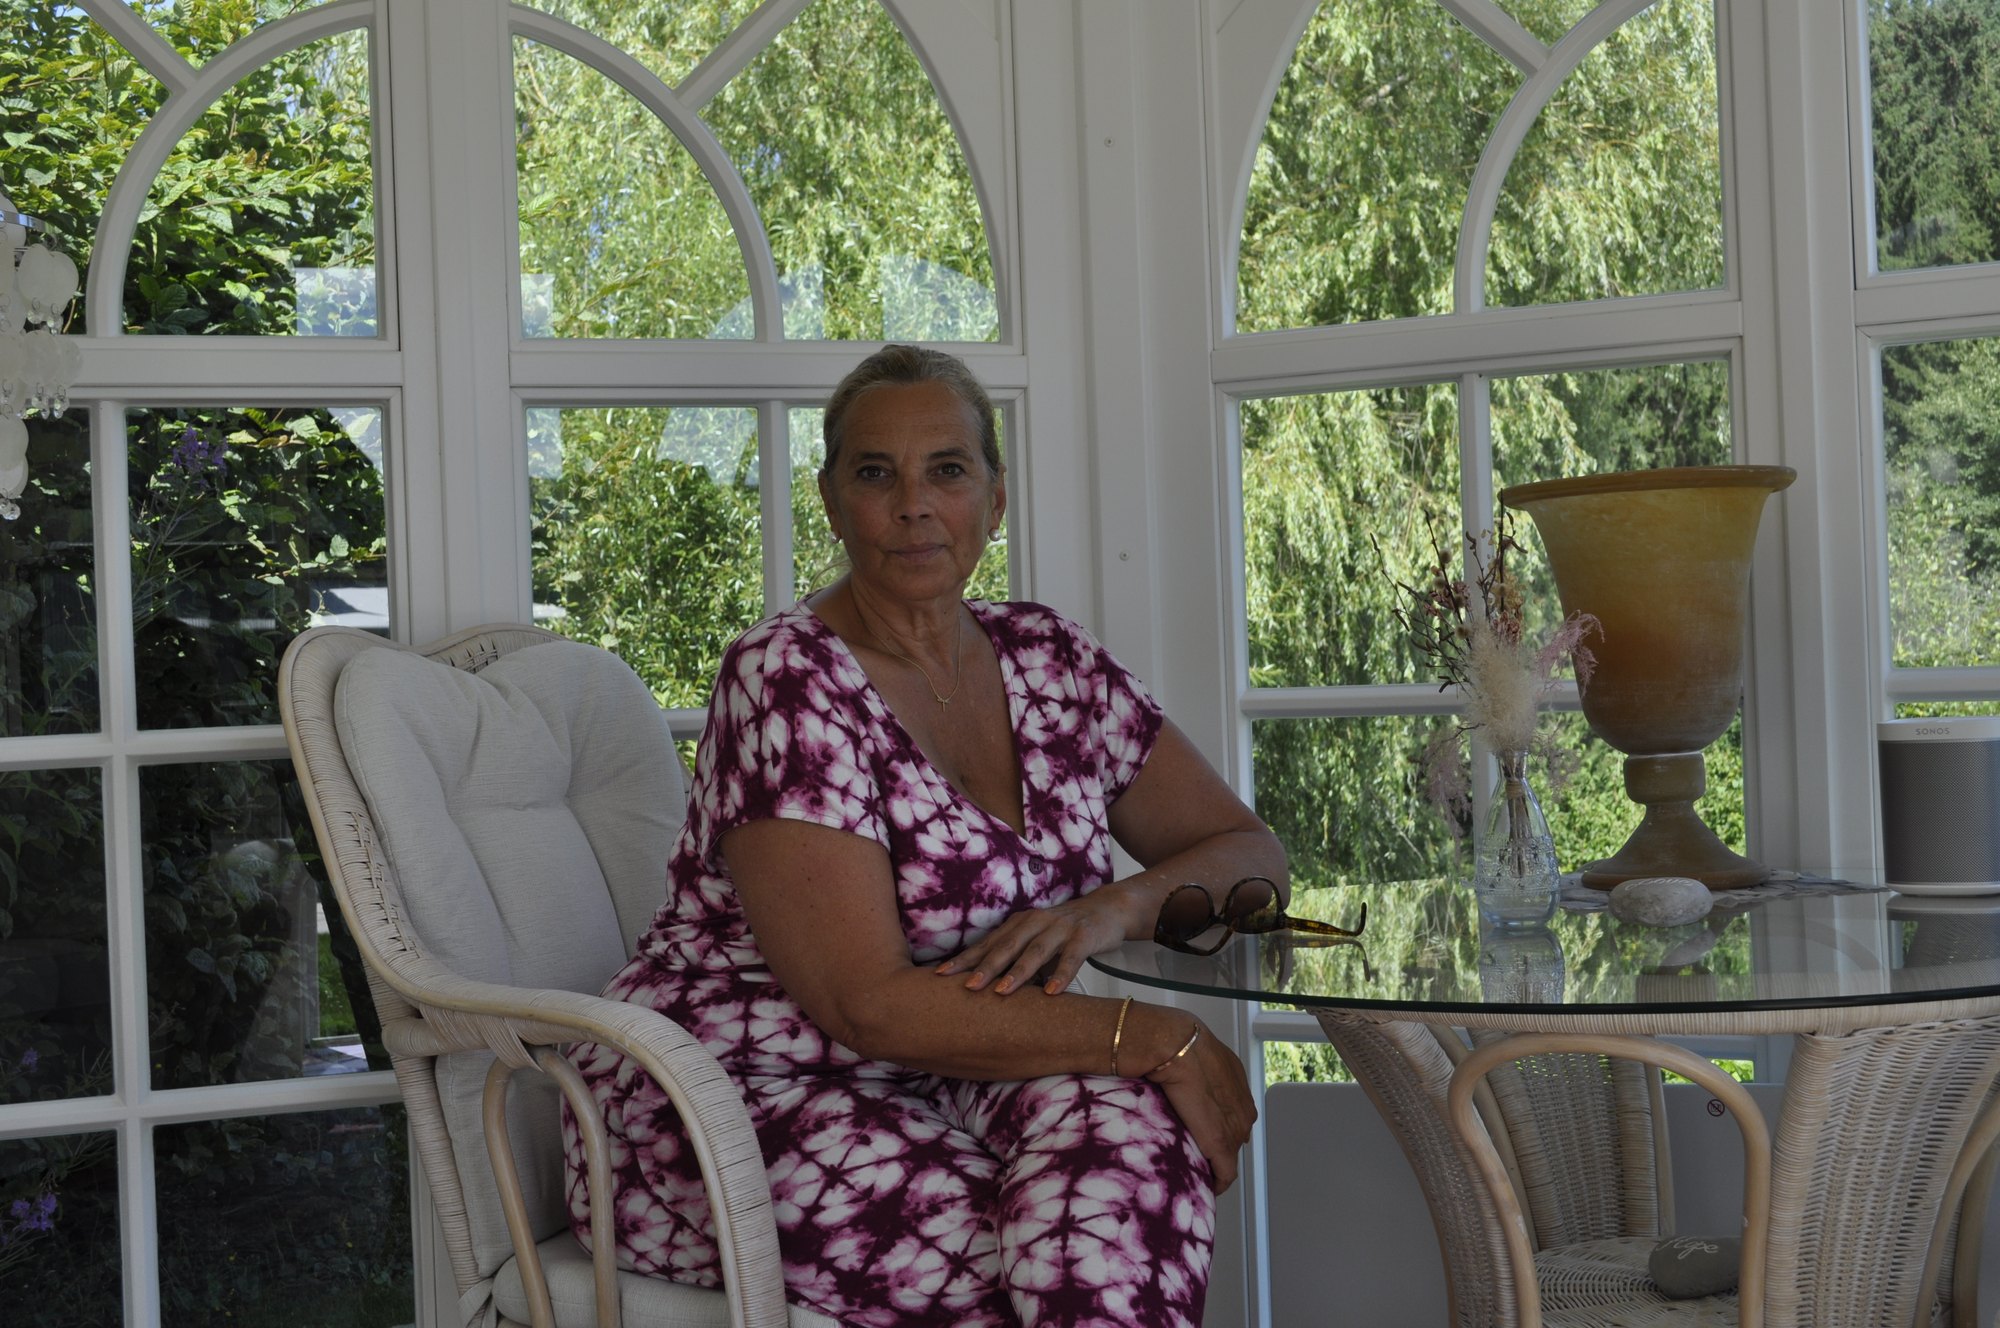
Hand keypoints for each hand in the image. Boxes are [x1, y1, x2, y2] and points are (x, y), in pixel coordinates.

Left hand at [935, 890, 1132, 995]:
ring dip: (1018, 972)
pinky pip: (1072, 958)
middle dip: (985, 966)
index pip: (987, 943)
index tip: (941, 975)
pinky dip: (1061, 975)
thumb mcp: (1036, 940)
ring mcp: (1060, 928)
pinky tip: (1051, 992)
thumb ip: (1016, 960)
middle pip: (1006, 946)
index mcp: (1019, 923)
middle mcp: (1035, 922)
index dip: (965, 958)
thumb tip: (986, 990)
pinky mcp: (1084, 936)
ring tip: (1002, 992)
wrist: (1107, 910)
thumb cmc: (1064, 931)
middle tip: (967, 986)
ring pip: (1036, 951)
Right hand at [1146, 1019, 1256, 1193]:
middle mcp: (1243, 1109)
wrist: (1174, 1047)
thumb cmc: (1178, 1045)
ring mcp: (1234, 1128)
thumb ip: (1199, 1072)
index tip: (1205, 1136)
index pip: (1235, 1117)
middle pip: (1235, 1138)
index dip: (1220, 1128)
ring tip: (1196, 1169)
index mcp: (1238, 1088)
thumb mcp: (1196, 1054)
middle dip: (1218, 1149)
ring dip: (1214, 1164)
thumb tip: (1179, 1076)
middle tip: (1197, 1155)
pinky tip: (1207, 1187)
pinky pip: (1225, 1172)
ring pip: (1228, 1156)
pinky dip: (1217, 1182)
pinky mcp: (1222, 1144)